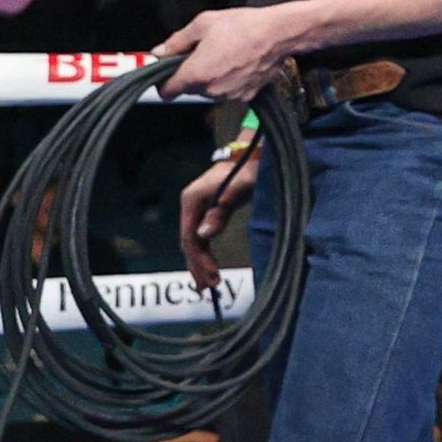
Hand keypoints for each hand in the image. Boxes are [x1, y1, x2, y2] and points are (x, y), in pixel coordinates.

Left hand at [156, 2, 306, 104]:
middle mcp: (211, 89)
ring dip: (210, 78)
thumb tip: (160, 52)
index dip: (164, 81)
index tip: (167, 73)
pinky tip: (237, 63)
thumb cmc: (244, 26)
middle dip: (191, 74)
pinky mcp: (246, 96)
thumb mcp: (203, 24)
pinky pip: (227, 91)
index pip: (167, 91)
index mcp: (196, 73)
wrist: (280, 33)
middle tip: (202, 54)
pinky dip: (228, 81)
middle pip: (189, 89)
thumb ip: (176, 41)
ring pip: (208, 90)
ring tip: (224, 56)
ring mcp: (230, 95)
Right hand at [179, 143, 260, 290]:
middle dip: (198, 265)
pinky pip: (200, 236)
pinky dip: (203, 253)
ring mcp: (196, 207)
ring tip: (206, 285)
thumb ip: (222, 210)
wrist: (253, 153)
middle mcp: (189, 204)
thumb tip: (203, 235)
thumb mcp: (240, 187)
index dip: (200, 259)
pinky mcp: (205, 209)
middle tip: (209, 288)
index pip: (190, 237)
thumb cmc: (249, 168)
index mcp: (192, 199)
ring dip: (199, 263)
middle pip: (189, 242)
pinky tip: (207, 268)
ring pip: (193, 241)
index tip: (213, 276)